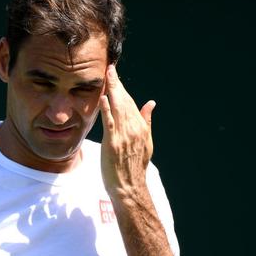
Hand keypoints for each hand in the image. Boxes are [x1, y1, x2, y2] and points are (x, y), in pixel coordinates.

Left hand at [99, 64, 155, 198]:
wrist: (129, 188)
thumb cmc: (134, 167)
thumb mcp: (146, 143)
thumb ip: (147, 121)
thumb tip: (151, 103)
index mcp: (142, 128)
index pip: (132, 103)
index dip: (123, 88)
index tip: (116, 75)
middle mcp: (134, 129)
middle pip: (125, 101)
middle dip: (117, 83)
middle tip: (110, 68)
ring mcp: (124, 135)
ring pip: (118, 108)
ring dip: (112, 90)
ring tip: (107, 75)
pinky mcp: (113, 142)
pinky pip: (110, 122)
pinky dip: (107, 109)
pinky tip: (103, 97)